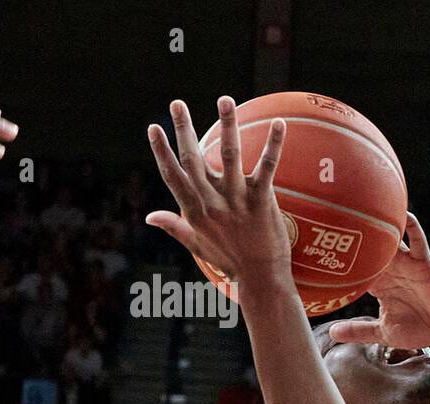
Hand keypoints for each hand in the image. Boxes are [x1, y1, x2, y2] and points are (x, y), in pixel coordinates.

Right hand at [144, 97, 291, 284]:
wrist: (261, 277)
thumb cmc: (230, 261)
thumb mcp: (197, 245)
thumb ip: (174, 226)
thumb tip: (150, 216)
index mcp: (193, 210)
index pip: (172, 175)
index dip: (161, 151)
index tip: (153, 128)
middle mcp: (211, 202)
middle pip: (193, 159)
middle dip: (183, 129)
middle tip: (177, 102)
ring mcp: (236, 200)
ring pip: (228, 155)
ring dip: (226, 125)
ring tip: (225, 100)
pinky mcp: (261, 201)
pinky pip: (267, 167)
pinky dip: (274, 145)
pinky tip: (279, 123)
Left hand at [328, 212, 429, 349]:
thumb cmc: (421, 327)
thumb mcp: (385, 332)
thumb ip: (361, 331)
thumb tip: (333, 333)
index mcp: (379, 285)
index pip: (353, 269)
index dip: (335, 262)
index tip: (311, 253)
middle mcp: (391, 270)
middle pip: (367, 249)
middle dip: (349, 237)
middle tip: (324, 222)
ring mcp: (407, 264)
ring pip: (389, 241)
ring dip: (377, 227)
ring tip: (356, 208)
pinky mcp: (424, 263)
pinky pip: (418, 241)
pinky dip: (412, 228)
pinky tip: (404, 214)